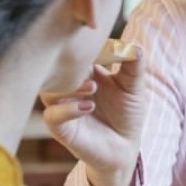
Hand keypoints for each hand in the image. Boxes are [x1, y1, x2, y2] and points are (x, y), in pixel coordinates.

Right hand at [41, 46, 147, 185]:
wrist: (125, 148)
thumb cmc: (127, 115)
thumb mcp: (134, 88)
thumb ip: (133, 67)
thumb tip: (135, 46)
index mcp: (85, 73)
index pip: (75, 54)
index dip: (81, 45)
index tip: (92, 37)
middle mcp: (69, 87)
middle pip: (57, 68)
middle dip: (70, 63)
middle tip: (89, 64)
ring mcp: (62, 106)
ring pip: (51, 90)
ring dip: (70, 87)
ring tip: (92, 87)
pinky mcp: (60, 128)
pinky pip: (53, 115)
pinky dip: (68, 109)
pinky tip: (88, 107)